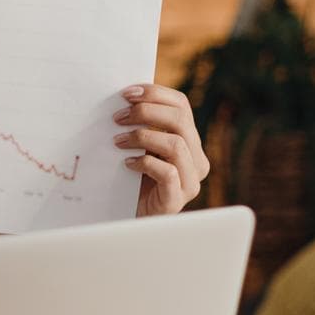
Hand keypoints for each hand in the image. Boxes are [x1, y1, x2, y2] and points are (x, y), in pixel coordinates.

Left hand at [115, 85, 209, 215]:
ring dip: (142, 137)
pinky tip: (126, 164)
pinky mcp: (176, 200)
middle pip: (180, 120)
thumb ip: (141, 126)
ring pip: (176, 144)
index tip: (126, 93)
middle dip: (146, 112)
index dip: (155, 94)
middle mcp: (196, 160)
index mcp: (189, 142)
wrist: (125, 220)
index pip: (182, 106)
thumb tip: (124, 98)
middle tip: (117, 117)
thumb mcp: (138, 148)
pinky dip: (144, 163)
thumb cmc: (129, 181)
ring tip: (117, 140)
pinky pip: (168, 173)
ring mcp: (190, 182)